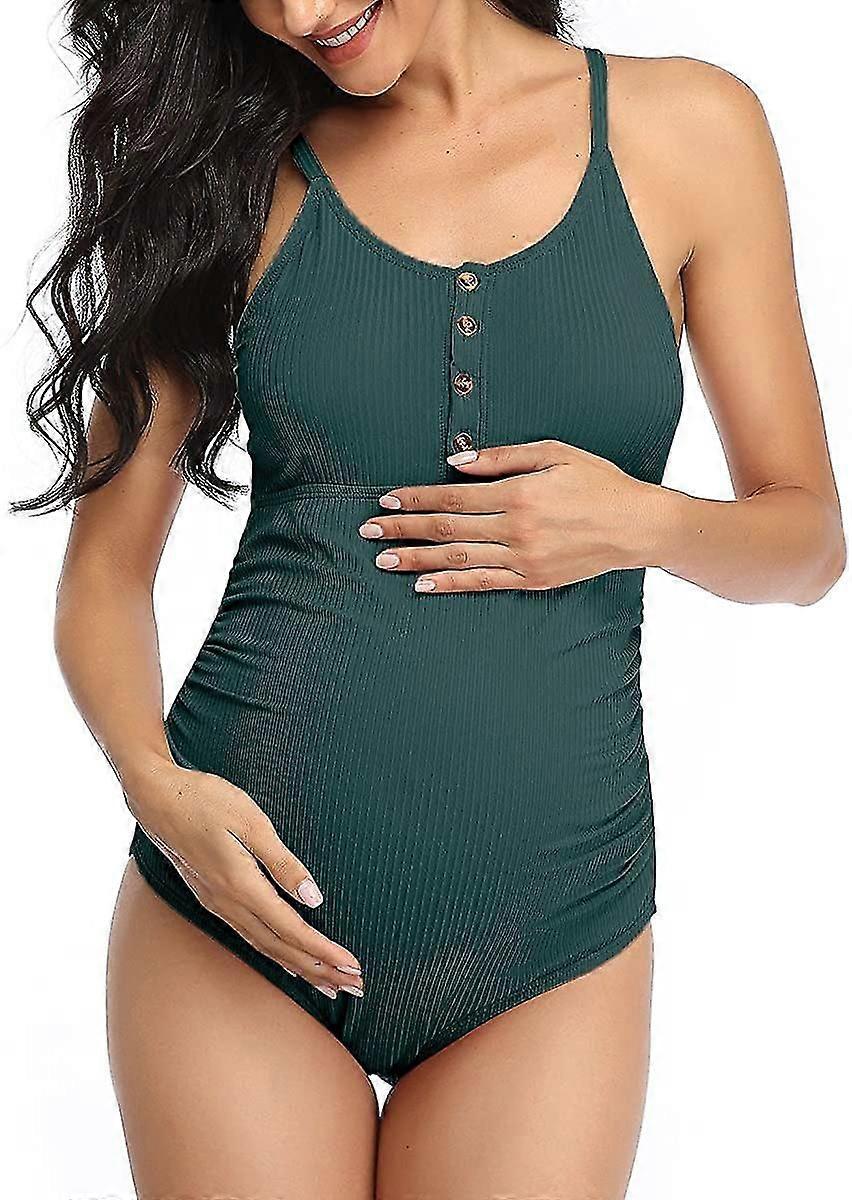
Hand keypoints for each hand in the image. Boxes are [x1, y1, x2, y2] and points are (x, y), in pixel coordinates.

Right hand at [123, 756, 363, 999]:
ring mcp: (217, 904)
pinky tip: (287, 960)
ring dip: (300, 967)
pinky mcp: (212, 898)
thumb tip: (312, 896)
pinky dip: (275, 954)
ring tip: (329, 985)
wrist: (155, 797)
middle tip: (355, 987)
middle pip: (282, 949)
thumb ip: (283, 862)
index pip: (292, 930)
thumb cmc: (204, 800)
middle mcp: (228, 903)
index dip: (325, 952)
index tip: (353, 968)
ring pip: (265, 947)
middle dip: (320, 970)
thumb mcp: (251, 822)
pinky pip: (250, 937)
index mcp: (242, 885)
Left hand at [358, 439, 658, 592]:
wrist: (636, 526)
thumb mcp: (553, 453)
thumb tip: (454, 464)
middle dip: (404, 530)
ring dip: (417, 560)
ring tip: (384, 559)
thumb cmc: (597, 481)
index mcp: (518, 494)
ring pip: (458, 560)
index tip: (387, 501)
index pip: (453, 497)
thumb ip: (502, 458)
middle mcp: (516, 529)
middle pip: (447, 530)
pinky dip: (451, 584)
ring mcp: (523, 558)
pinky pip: (483, 583)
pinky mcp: (532, 579)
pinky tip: (423, 585)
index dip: (416, 499)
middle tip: (368, 531)